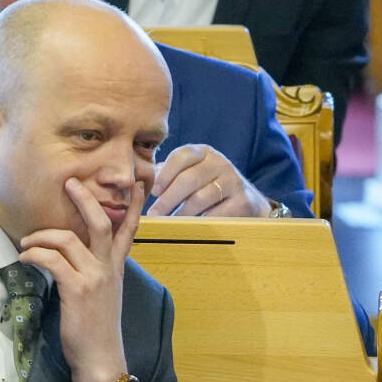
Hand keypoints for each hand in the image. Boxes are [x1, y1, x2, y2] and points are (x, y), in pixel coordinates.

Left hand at [17, 177, 142, 381]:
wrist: (101, 358)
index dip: (134, 206)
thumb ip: (94, 270)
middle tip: (70, 183)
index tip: (137, 183)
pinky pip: (52, 259)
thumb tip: (71, 253)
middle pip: (102, 222)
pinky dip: (35, 254)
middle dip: (85, 199)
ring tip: (26, 241)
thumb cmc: (96, 327)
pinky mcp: (77, 288)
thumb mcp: (102, 293)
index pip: (129, 230)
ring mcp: (94, 277)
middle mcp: (109, 267)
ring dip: (42, 235)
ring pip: (69, 239)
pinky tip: (25, 257)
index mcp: (116, 267)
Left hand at [146, 144, 270, 217]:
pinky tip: (189, 229)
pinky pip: (216, 214)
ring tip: (169, 224)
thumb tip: (136, 181)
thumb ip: (166, 174)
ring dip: (181, 213)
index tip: (153, 191)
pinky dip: (200, 222)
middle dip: (168, 199)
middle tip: (154, 214)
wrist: (245, 201)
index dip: (165, 174)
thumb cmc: (206, 187)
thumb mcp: (189, 174)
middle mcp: (219, 162)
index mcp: (203, 152)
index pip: (181, 156)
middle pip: (189, 179)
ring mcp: (233, 181)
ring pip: (201, 198)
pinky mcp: (243, 201)